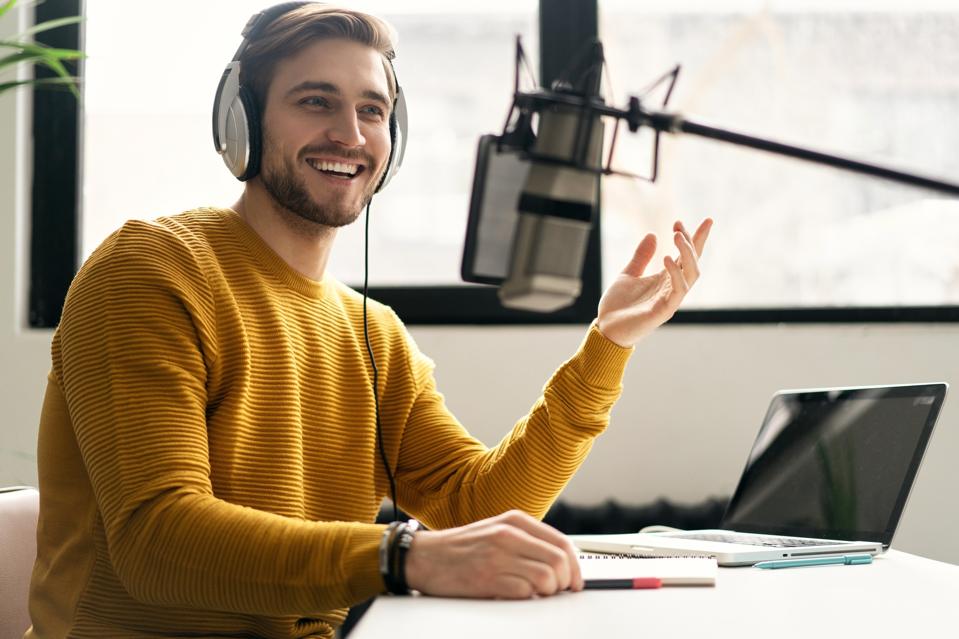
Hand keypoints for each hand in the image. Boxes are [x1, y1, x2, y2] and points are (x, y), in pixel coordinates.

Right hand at [404, 510, 582, 598]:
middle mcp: (509, 535)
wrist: (424, 557)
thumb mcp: (497, 531)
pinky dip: (527, 599)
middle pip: (559, 561)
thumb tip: (560, 562)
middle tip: (556, 591)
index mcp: (515, 521)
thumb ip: (526, 540)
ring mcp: (499, 556)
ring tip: (533, 593)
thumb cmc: (461, 548)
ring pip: (547, 578)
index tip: (575, 581)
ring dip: (546, 592)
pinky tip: (515, 595)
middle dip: (564, 582)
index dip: (575, 567)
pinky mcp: (488, 578)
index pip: (562, 543)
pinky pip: (525, 592)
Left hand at [596, 218, 711, 346]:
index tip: (698, 219)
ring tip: (676, 235)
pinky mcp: (664, 311)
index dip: (694, 239)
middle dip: (692, 242)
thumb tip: (653, 234)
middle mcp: (672, 288)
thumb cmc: (618, 305)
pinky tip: (667, 258)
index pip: (686, 256)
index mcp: (665, 279)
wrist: (606, 329)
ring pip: (691, 274)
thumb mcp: (628, 274)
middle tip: (678, 225)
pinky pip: (678, 291)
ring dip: (687, 253)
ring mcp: (670, 300)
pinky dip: (676, 273)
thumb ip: (641, 256)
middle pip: (693, 263)